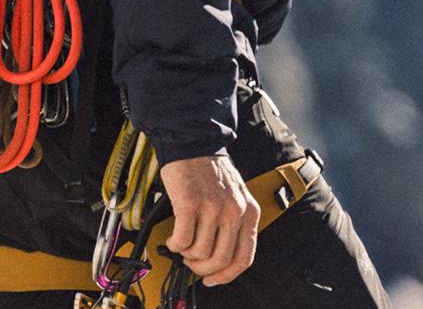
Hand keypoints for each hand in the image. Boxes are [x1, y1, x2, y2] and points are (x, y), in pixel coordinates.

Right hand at [159, 153, 260, 286]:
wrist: (192, 143)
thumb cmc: (210, 170)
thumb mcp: (235, 196)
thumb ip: (234, 224)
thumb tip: (220, 260)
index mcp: (248, 211)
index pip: (244, 258)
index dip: (226, 275)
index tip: (213, 279)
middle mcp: (233, 210)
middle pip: (220, 260)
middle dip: (202, 268)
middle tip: (192, 262)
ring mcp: (212, 207)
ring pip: (199, 253)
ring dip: (187, 254)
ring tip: (183, 242)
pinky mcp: (190, 204)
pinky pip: (182, 240)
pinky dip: (175, 244)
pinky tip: (173, 238)